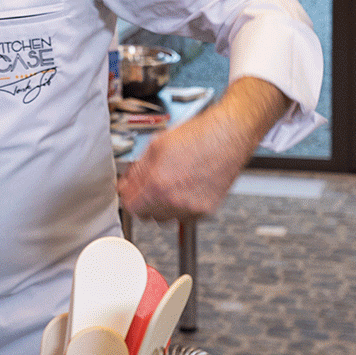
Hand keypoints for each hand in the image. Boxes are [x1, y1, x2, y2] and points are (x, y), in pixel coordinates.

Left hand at [117, 78, 286, 220]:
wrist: (229, 135)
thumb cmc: (198, 135)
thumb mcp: (156, 145)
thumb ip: (137, 170)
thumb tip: (126, 183)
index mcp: (157, 184)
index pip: (131, 207)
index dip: (129, 197)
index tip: (130, 192)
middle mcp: (174, 200)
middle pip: (147, 216)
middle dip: (145, 201)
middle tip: (150, 186)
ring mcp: (192, 207)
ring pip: (166, 219)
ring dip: (163, 206)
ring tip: (170, 186)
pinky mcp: (207, 210)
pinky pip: (186, 217)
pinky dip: (182, 207)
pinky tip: (185, 188)